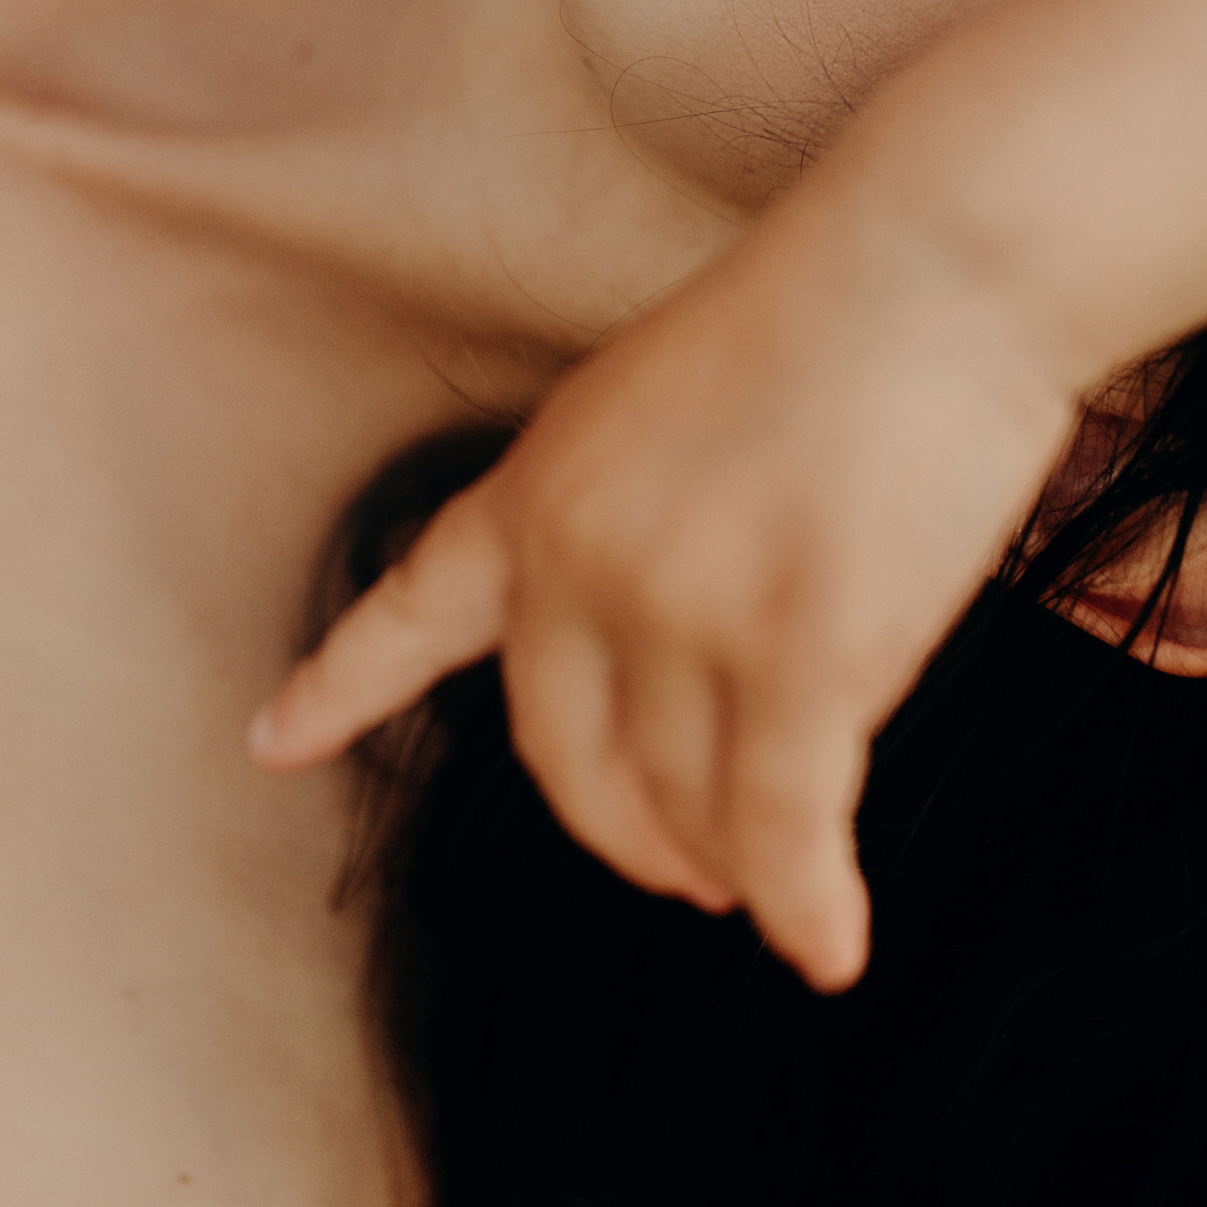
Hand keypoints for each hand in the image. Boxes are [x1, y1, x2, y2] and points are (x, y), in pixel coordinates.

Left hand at [251, 202, 1080, 988]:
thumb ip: (636, 529)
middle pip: (570, 764)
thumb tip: (682, 669)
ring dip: (731, 865)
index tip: (272, 744)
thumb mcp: (670, 406)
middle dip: (630, 835)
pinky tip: (830, 946)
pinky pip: (786, 831)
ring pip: (689, 807)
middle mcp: (582, 564)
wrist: (934, 260)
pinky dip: (807, 906)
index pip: (413, 607)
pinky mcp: (799, 657)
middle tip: (687, 873)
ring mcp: (684, 615)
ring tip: (773, 886)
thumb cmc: (837, 313)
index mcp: (538, 488)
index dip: (342, 688)